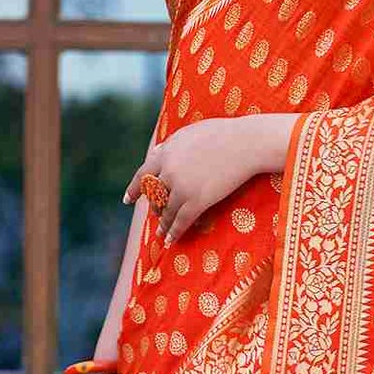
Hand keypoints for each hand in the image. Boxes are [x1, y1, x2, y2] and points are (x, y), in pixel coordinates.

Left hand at [122, 113, 297, 248]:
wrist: (245, 142)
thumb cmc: (222, 133)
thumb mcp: (189, 133)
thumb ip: (170, 144)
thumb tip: (157, 151)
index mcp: (165, 153)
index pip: (142, 175)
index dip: (134, 190)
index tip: (128, 200)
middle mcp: (169, 171)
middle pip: (155, 196)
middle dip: (155, 208)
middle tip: (157, 216)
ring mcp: (182, 187)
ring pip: (167, 211)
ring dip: (163, 224)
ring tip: (162, 233)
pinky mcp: (198, 200)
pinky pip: (181, 221)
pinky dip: (174, 232)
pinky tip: (170, 240)